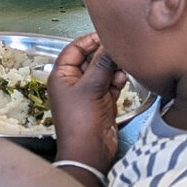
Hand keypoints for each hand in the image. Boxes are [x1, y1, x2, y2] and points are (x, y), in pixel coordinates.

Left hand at [48, 33, 126, 174]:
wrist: (90, 152)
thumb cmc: (81, 120)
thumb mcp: (90, 88)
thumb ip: (101, 64)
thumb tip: (110, 45)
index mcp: (61, 75)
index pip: (73, 49)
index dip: (88, 40)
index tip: (105, 33)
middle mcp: (73, 82)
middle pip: (89, 59)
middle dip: (104, 53)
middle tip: (120, 46)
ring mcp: (88, 92)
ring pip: (102, 71)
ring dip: (113, 67)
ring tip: (124, 62)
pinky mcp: (102, 101)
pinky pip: (110, 84)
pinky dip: (117, 80)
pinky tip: (124, 77)